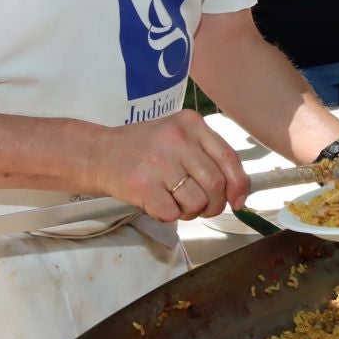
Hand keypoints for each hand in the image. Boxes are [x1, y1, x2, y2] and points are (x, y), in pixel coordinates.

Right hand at [87, 109, 249, 223]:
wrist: (99, 153)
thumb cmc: (147, 151)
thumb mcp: (181, 140)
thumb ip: (211, 160)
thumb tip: (239, 196)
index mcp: (192, 124)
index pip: (229, 157)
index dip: (239, 185)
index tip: (238, 202)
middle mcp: (177, 138)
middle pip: (216, 185)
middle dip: (214, 205)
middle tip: (201, 207)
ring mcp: (158, 161)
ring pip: (197, 202)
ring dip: (191, 212)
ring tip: (175, 202)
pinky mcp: (141, 184)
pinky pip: (172, 213)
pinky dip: (168, 215)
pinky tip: (157, 202)